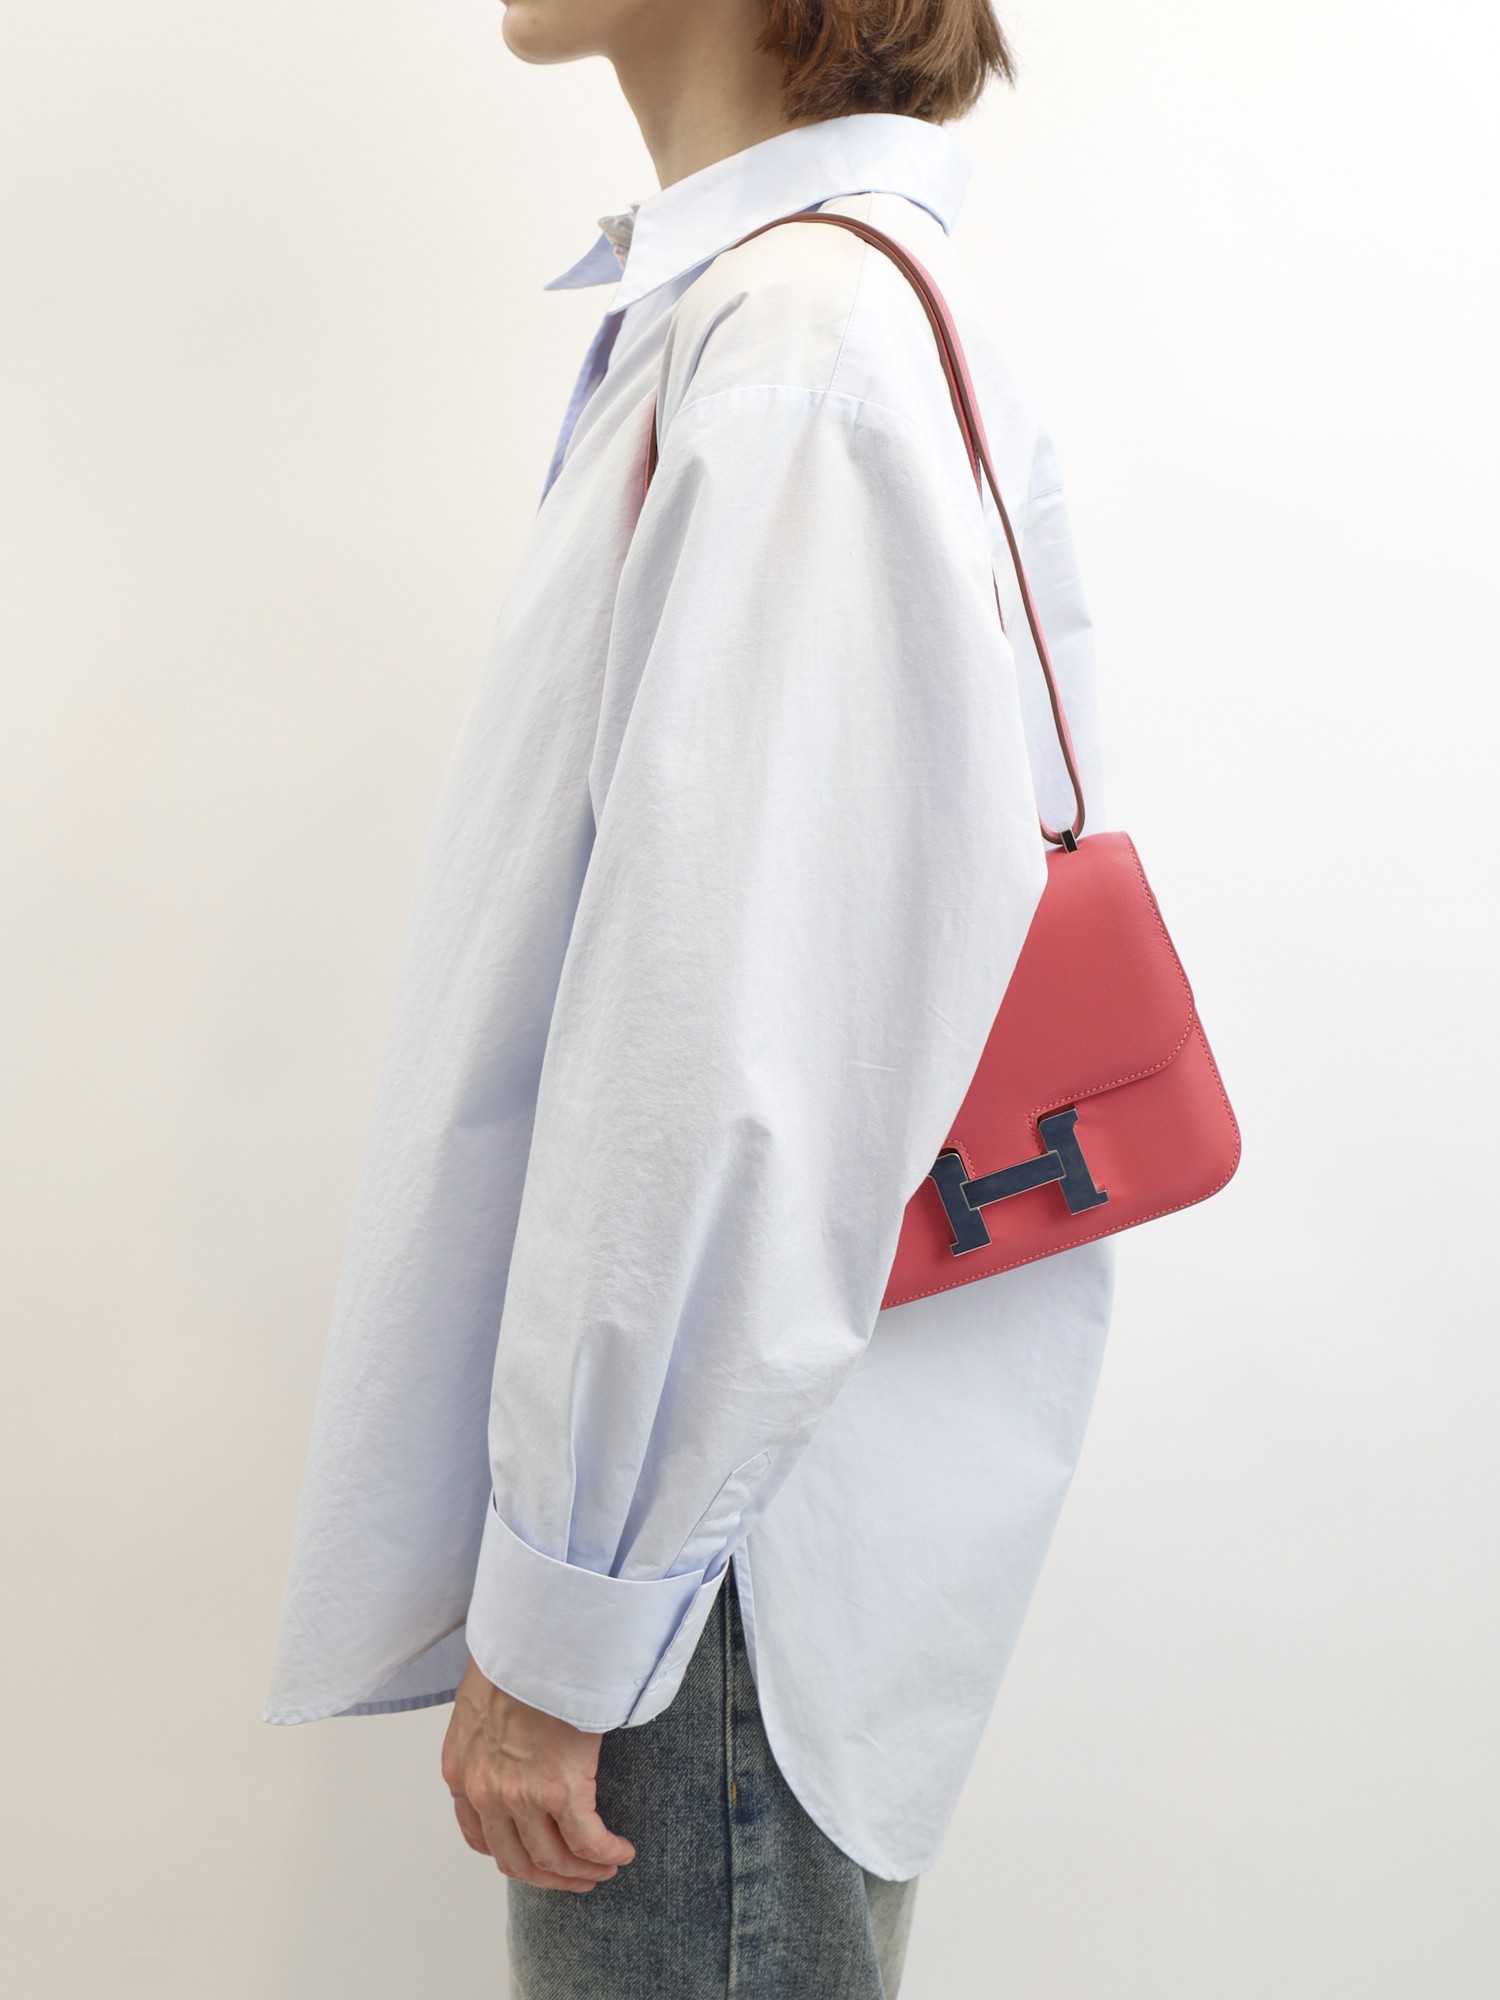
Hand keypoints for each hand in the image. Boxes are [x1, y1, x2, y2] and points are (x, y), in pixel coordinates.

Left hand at [441, 1655, 636, 1891]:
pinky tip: (621, 1851)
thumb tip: (512, 1740)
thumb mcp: (478, 1699)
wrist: (533, 1632)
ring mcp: (520, 1795)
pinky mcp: (560, 1789)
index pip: (481, 1838)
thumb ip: (486, 1733)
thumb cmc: (514, 1651)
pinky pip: (587, 1840)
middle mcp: (485, 1792)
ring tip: (605, 1868)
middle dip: (552, 1877)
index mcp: (461, 1772)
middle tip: (580, 1878)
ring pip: (553, 1860)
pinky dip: (606, 1854)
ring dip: (582, 1872)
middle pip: (518, 1861)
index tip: (539, 1858)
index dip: (515, 1856)